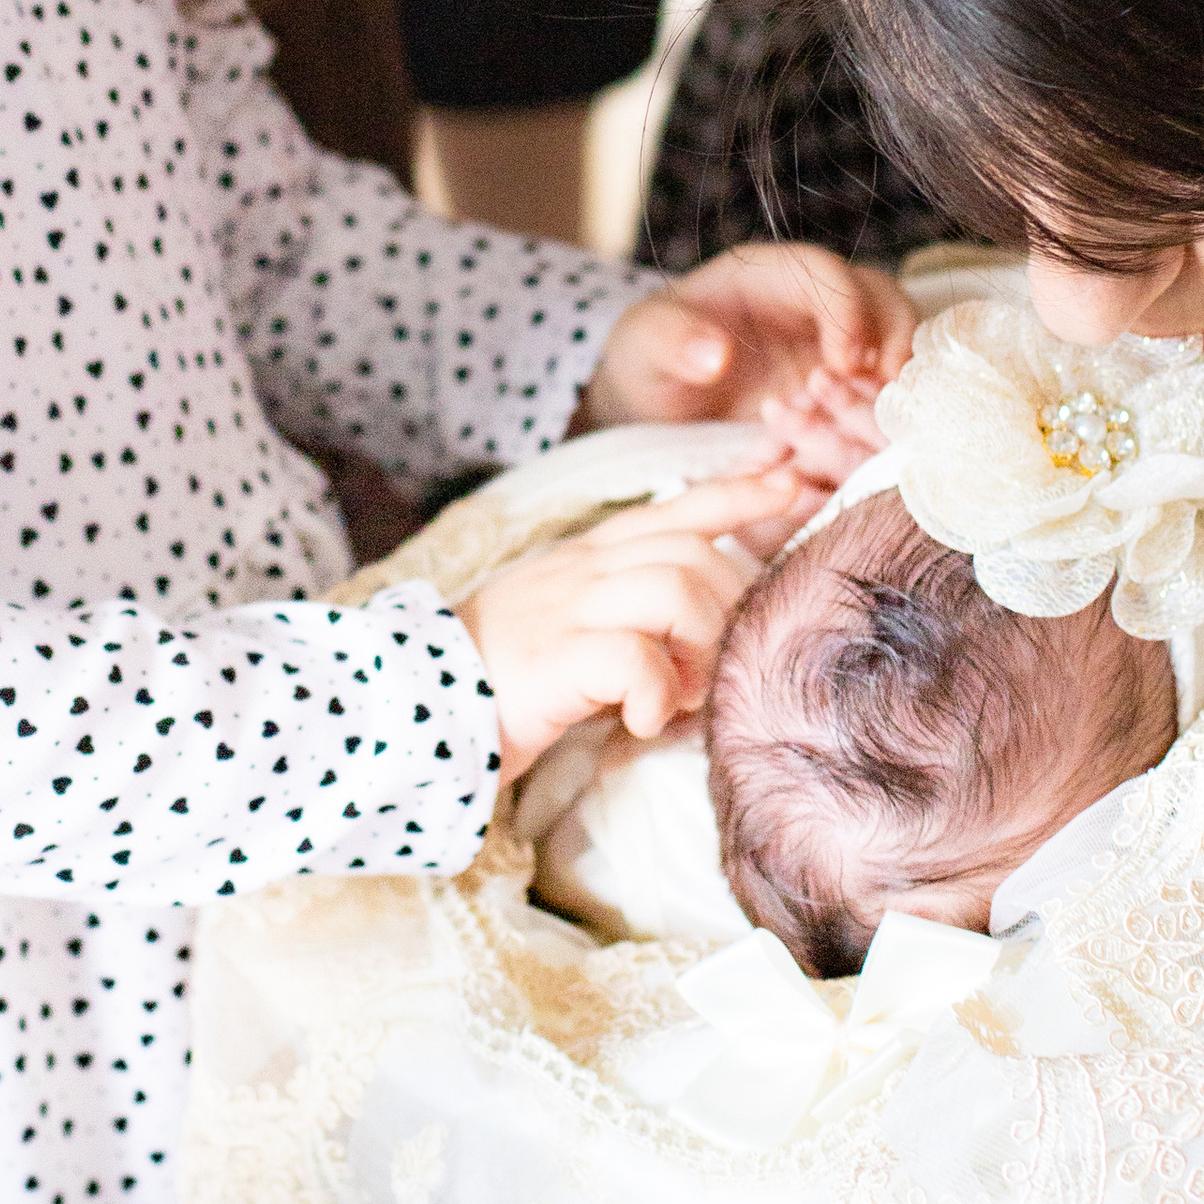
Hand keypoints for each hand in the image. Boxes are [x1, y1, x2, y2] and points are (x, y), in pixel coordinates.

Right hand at [458, 460, 817, 771]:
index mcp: (585, 558)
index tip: (791, 482)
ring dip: (697, 647)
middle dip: (726, 605)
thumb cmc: (496, 675)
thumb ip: (620, 614)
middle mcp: (581, 571)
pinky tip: (643, 722)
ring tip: (679, 696)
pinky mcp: (555, 659)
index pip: (674, 508)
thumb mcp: (564, 623)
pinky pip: (635, 659)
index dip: (736, 493)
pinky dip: (657, 695)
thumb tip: (694, 638)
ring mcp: (567, 610)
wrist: (411, 705)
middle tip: (711, 668)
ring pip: (673, 590)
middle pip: (691, 552)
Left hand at [580, 246, 918, 479]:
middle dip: (895, 340)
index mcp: (768, 275)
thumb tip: (713, 355)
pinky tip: (876, 443)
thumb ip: (673, 342)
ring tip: (892, 420)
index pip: (825, 273)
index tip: (846, 363)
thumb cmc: (651, 356)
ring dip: (902, 378)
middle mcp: (813, 300)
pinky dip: (889, 411)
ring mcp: (835, 341)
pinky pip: (884, 387)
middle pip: (881, 296)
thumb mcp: (645, 346)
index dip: (846, 312)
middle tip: (888, 392)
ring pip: (897, 339)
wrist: (659, 398)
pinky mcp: (843, 384)